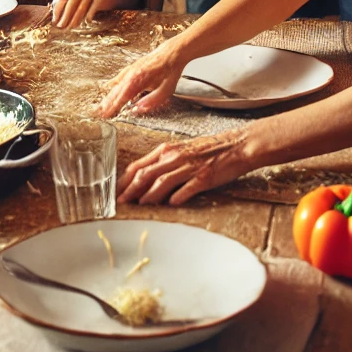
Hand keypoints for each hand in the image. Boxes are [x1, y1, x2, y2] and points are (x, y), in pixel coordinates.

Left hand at [51, 0, 107, 28]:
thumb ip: (62, 7)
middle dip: (65, 16)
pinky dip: (88, 16)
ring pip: (81, 7)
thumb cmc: (82, 0)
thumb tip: (54, 21)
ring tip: (71, 27)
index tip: (55, 21)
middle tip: (61, 27)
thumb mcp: (71, 0)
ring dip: (75, 19)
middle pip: (71, 3)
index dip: (57, 10)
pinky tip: (85, 23)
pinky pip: (92, 8)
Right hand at [98, 40, 183, 116]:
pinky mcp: (131, 68)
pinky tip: (107, 87)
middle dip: (106, 104)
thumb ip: (151, 101)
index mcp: (138, 80)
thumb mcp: (166, 90)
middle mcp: (131, 74)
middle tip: (98, 114)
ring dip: (108, 96)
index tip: (105, 115)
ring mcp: (130, 70)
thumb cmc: (170, 71)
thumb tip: (137, 110)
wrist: (171, 53)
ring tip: (101, 106)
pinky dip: (112, 84)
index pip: (122, 96)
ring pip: (116, 85)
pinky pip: (119, 78)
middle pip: (115, 92)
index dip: (113, 106)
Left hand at [116, 131, 249, 204]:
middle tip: (121, 203)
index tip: (116, 192)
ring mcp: (188, 167)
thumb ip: (164, 163)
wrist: (234, 146)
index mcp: (166, 150)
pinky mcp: (203, 178)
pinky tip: (170, 205)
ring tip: (140, 205)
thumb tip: (147, 179)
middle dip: (130, 190)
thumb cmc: (207, 150)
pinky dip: (176, 197)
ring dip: (148, 195)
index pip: (138, 165)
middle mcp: (174, 157)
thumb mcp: (181, 151)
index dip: (125, 180)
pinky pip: (185, 189)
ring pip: (161, 182)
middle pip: (145, 174)